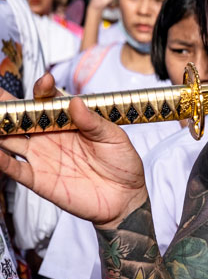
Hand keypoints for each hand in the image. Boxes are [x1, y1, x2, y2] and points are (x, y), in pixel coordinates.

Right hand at [0, 74, 145, 228]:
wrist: (125, 197)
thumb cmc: (122, 163)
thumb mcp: (114, 138)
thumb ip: (94, 122)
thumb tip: (75, 101)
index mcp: (69, 121)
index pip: (49, 101)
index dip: (44, 89)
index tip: (46, 81)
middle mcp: (50, 136)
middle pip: (22, 117)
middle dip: (7, 106)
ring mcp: (41, 156)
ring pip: (10, 140)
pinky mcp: (38, 179)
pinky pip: (14, 168)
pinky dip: (2, 160)